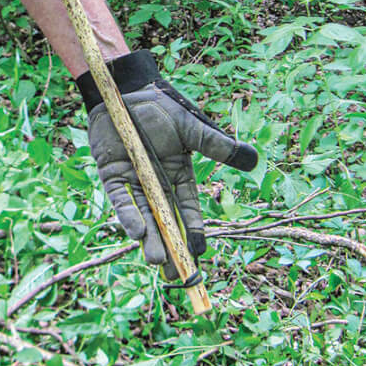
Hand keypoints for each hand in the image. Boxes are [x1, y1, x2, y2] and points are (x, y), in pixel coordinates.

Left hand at [79, 51, 256, 276]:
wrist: (127, 89)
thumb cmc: (162, 107)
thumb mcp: (194, 129)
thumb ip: (218, 147)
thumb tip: (252, 160)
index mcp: (179, 175)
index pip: (188, 209)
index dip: (194, 231)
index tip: (199, 255)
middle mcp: (156, 183)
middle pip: (165, 220)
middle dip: (171, 247)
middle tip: (177, 276)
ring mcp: (134, 180)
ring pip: (144, 216)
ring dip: (150, 240)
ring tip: (157, 264)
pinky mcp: (112, 175)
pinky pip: (121, 200)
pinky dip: (128, 215)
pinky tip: (136, 233)